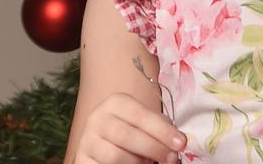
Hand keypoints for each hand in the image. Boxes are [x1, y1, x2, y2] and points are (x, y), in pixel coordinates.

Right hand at [71, 92, 185, 163]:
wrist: (105, 137)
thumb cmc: (134, 127)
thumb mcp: (146, 121)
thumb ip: (160, 129)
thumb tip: (176, 145)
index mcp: (115, 103)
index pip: (141, 116)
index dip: (163, 131)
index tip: (181, 143)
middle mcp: (97, 119)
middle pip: (128, 136)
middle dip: (154, 149)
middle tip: (170, 158)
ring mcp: (86, 141)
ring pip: (115, 156)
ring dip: (137, 162)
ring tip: (147, 162)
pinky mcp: (81, 160)